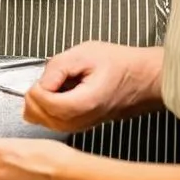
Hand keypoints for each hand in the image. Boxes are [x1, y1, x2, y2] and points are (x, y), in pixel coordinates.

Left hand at [24, 42, 163, 132]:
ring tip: (52, 85)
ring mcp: (84, 125)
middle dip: (35, 98)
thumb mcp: (85, 54)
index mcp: (85, 102)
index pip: (48, 105)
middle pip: (44, 119)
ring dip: (40, 105)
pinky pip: (57, 124)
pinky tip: (57, 94)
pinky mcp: (85, 124)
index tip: (44, 77)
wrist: (144, 78)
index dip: (37, 90)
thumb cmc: (120, 64)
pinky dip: (48, 111)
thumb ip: (57, 67)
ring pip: (48, 124)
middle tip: (44, 80)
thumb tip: (41, 83)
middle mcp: (84, 119)